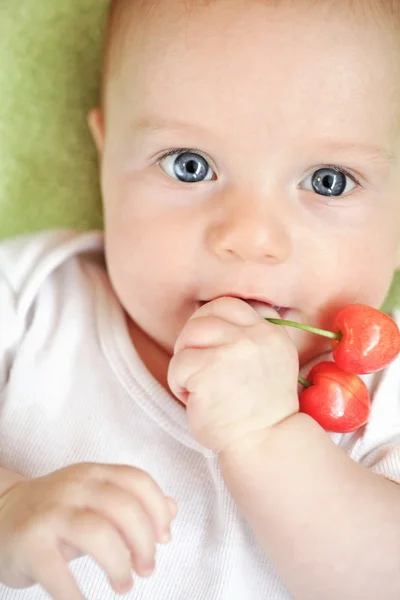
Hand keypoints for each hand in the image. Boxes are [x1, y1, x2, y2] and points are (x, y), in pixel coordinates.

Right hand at [0, 463, 176, 599]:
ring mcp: (50, 514)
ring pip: (96, 532)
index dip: (157, 509)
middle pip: (122, 506)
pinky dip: (77, 595)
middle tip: (147, 569)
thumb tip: (173, 510)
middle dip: (143, 542)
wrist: (0, 513)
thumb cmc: (56, 510)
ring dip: (118, 564)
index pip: (136, 480)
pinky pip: (58, 572)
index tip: (164, 539)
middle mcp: (73, 487)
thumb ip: (133, 502)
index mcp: (93, 474)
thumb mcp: (95, 498)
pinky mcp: (29, 543)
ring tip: (125, 585)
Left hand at [168, 297, 298, 452]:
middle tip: (197, 365)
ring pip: (189, 336)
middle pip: (205, 316)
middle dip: (193, 338)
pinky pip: (178, 365)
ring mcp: (232, 352)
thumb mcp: (271, 362)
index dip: (212, 320)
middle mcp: (255, 337)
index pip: (232, 305)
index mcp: (271, 334)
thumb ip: (251, 338)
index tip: (211, 345)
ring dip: (185, 361)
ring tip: (196, 385)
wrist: (263, 445)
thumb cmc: (258, 409)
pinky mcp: (208, 371)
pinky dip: (178, 384)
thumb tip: (214, 318)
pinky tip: (194, 400)